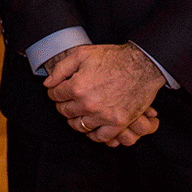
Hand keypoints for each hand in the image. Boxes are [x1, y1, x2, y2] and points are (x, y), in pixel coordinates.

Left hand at [44, 43, 165, 145]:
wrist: (142, 66)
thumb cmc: (113, 58)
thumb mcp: (81, 54)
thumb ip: (61, 69)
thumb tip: (48, 83)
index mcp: (77, 86)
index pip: (55, 95)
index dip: (54, 91)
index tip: (58, 90)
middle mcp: (88, 104)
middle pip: (65, 111)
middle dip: (62, 104)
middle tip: (66, 100)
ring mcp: (104, 116)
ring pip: (79, 126)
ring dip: (75, 119)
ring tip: (77, 112)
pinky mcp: (119, 123)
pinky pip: (100, 137)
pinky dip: (92, 133)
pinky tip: (91, 125)